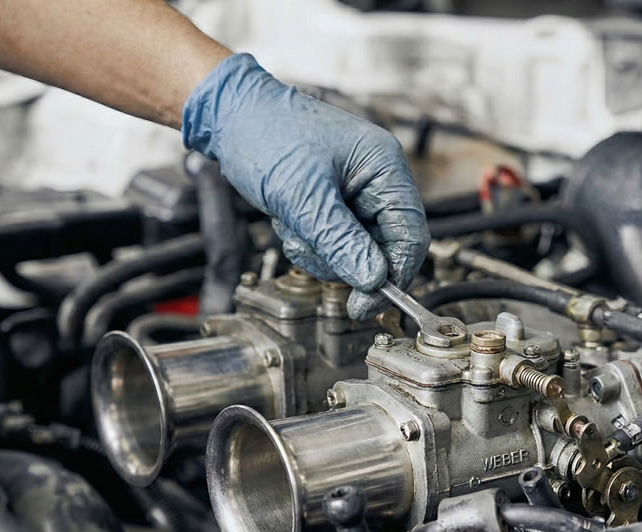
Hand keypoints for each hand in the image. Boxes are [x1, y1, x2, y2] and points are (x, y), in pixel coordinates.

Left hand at [182, 54, 428, 318]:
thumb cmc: (267, 136)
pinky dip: (310, 243)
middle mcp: (377, 181)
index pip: (411, 235)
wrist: (231, 116)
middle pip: (383, 249)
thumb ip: (341, 242)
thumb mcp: (303, 197)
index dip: (394, 276)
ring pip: (355, 252)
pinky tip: (289, 222)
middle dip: (344, 259)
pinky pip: (334, 243)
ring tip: (293, 226)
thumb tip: (374, 281)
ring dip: (321, 252)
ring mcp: (356, 194)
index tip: (365, 304)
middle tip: (310, 251)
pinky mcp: (335, 205)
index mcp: (385, 168)